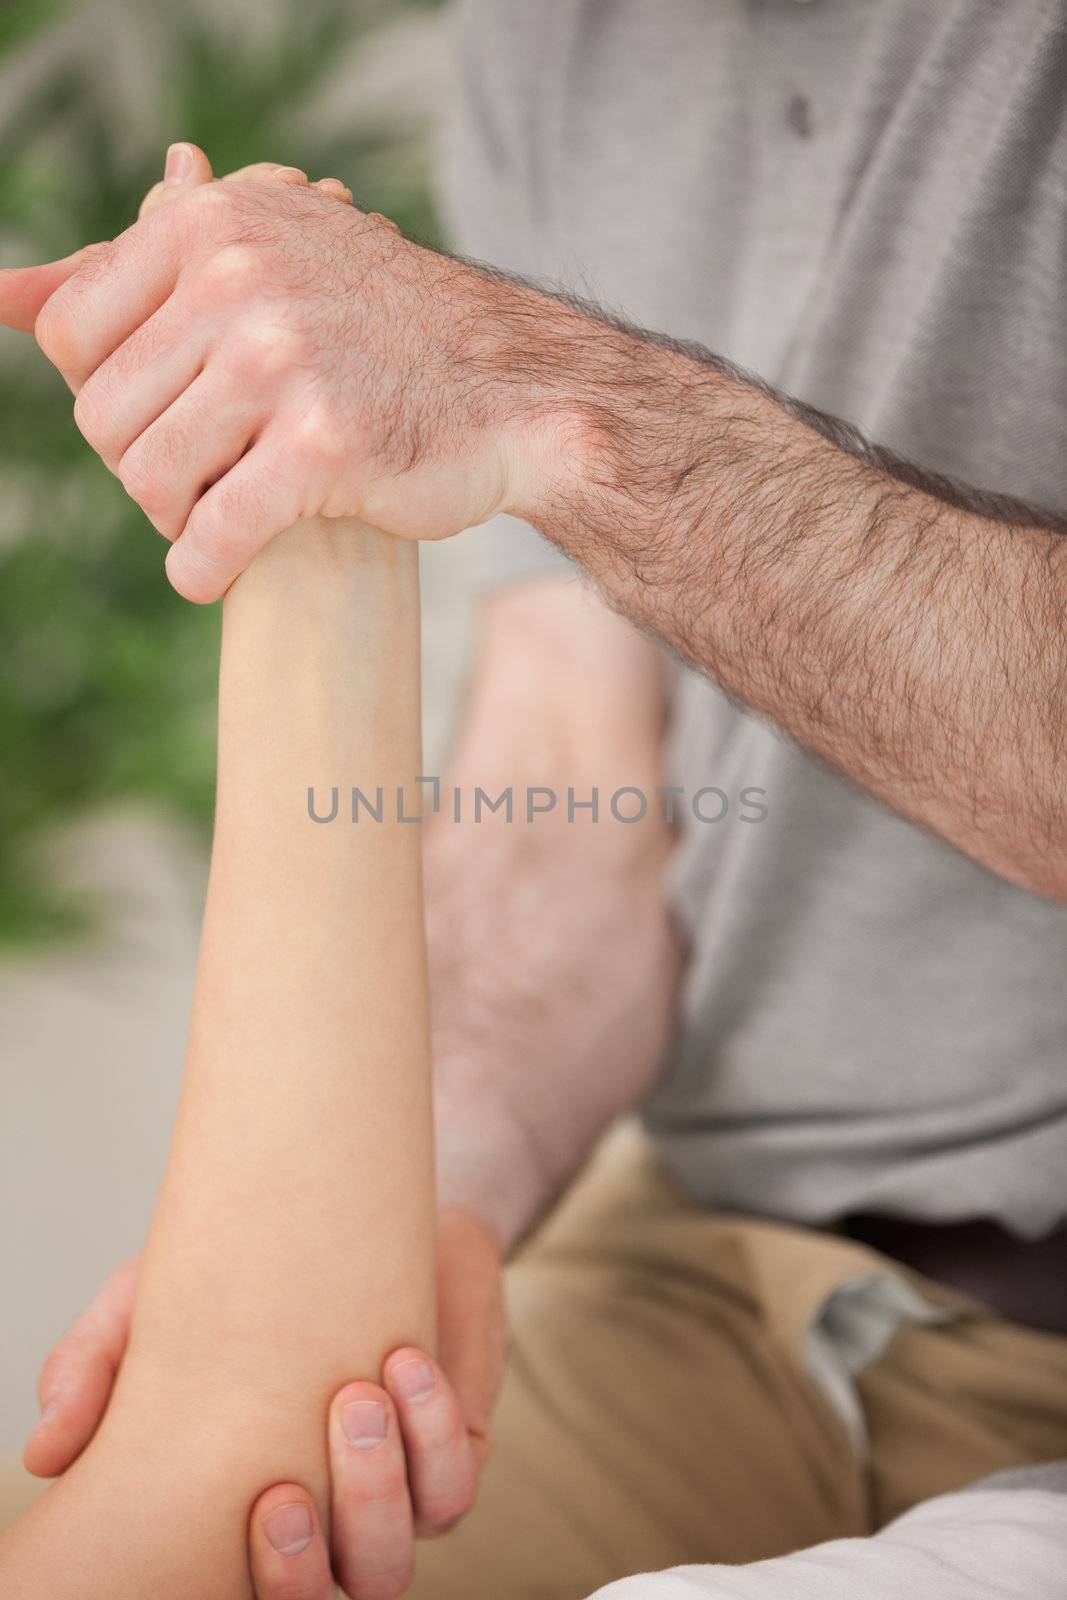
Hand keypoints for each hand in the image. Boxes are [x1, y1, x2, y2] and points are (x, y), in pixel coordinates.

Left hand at [0, 140, 576, 601]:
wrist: (517, 390)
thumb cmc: (382, 336)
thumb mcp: (263, 265)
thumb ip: (132, 273)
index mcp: (213, 228)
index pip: (74, 331)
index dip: (108, 396)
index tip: (169, 419)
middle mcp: (242, 282)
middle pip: (104, 414)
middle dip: (142, 466)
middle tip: (203, 480)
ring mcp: (284, 363)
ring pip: (148, 478)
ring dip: (174, 520)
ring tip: (219, 517)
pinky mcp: (322, 448)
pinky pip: (211, 535)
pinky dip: (200, 571)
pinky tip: (217, 573)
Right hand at [25, 1208, 503, 1599]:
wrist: (361, 1208)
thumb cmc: (253, 1274)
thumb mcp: (153, 1304)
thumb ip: (98, 1368)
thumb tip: (45, 1452)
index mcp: (245, 1507)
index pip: (239, 1591)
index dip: (241, 1584)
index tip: (240, 1514)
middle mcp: (322, 1519)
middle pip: (321, 1596)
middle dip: (299, 1566)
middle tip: (279, 1494)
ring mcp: (394, 1490)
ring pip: (389, 1559)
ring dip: (374, 1493)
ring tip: (353, 1402)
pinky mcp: (456, 1442)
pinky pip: (454, 1479)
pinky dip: (433, 1430)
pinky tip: (406, 1363)